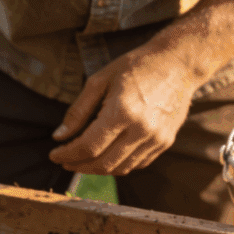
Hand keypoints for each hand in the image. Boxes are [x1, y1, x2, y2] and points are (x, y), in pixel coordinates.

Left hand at [49, 46, 202, 175]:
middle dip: (79, 166)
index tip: (54, 155)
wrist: (179, 63)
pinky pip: (137, 164)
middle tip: (65, 162)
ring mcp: (156, 138)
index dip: (67, 154)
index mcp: (122, 111)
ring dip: (97, 169)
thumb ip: (78, 111)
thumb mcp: (100, 80)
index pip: (88, 146)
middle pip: (103, 163)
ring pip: (120, 168)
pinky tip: (106, 156)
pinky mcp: (165, 142)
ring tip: (82, 161)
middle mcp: (141, 129)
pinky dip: (118, 165)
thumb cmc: (136, 66)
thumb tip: (59, 136)